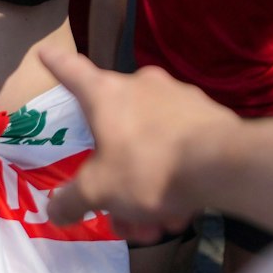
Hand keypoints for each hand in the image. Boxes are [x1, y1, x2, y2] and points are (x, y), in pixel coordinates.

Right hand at [39, 48, 239, 242]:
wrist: (225, 166)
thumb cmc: (148, 167)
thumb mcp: (100, 191)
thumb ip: (72, 201)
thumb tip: (54, 211)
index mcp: (106, 95)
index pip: (71, 72)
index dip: (56, 64)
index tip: (46, 51)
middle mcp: (141, 86)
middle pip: (116, 129)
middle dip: (117, 176)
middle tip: (125, 214)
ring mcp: (179, 98)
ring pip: (152, 142)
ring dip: (150, 183)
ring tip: (162, 221)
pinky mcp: (210, 116)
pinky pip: (182, 146)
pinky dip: (178, 175)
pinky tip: (186, 208)